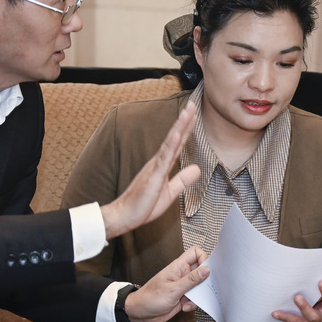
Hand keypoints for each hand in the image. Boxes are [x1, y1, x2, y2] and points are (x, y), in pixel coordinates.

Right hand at [101, 107, 201, 239]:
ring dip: (179, 127)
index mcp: (163, 165)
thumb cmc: (142, 206)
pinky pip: (163, 159)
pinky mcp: (153, 176)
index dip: (186, 129)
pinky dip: (170, 145)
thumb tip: (197, 169)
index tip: (193, 114)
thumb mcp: (169, 193)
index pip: (178, 144)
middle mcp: (158, 162)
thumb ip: (182, 180)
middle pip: (175, 138)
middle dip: (185, 121)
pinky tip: (176, 135)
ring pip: (170, 143)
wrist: (124, 216)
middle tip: (193, 104)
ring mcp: (155, 167)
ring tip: (187, 112)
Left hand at [123, 245, 209, 321]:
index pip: (196, 253)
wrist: (138, 314)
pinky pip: (196, 298)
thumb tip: (207, 269)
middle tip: (203, 289)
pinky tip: (185, 307)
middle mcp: (182, 275)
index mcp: (178, 267)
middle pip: (202, 270)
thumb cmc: (149, 298)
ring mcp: (183, 286)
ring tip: (190, 301)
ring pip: (200, 286)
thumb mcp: (173, 290)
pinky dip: (193, 303)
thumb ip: (191, 279)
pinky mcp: (183, 297)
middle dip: (205, 281)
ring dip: (199, 295)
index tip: (207, 271)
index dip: (204, 259)